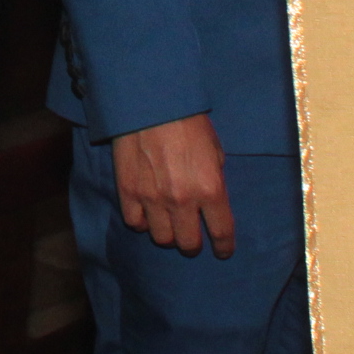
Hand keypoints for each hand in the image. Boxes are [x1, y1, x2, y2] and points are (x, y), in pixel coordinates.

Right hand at [111, 113, 236, 256]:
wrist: (152, 102)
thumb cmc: (189, 122)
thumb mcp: (215, 151)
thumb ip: (214, 180)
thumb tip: (210, 200)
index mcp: (210, 189)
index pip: (221, 233)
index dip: (224, 247)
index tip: (222, 251)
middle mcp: (182, 200)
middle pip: (188, 244)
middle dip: (193, 244)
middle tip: (192, 238)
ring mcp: (153, 198)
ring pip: (161, 238)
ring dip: (167, 234)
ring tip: (167, 223)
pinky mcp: (129, 191)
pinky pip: (135, 223)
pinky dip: (142, 222)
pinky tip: (146, 213)